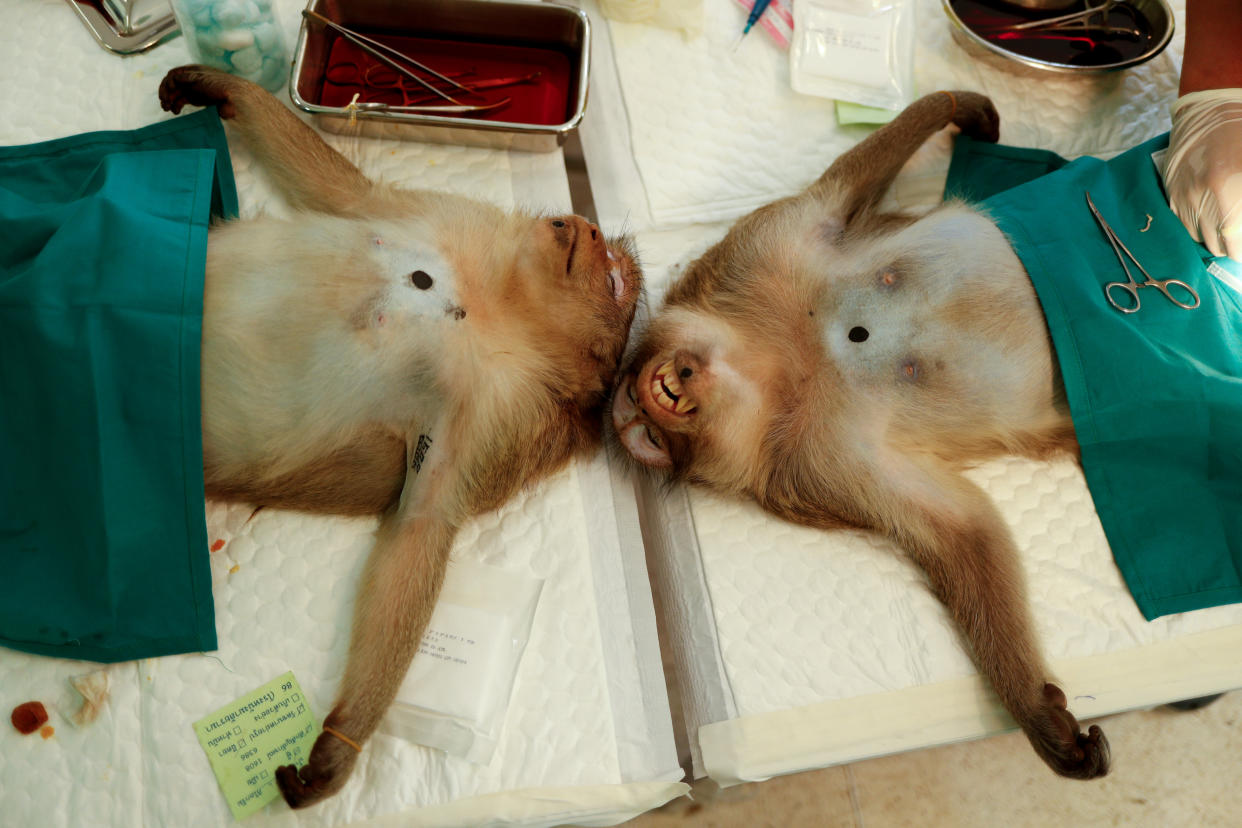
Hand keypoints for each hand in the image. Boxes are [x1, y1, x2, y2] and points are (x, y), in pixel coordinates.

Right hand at [1164, 88, 1241, 259]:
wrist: (1209, 112)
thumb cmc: (1240, 135)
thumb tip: (1239, 232)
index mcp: (1227, 187)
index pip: (1234, 239)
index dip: (1240, 252)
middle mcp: (1201, 196)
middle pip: (1217, 245)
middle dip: (1231, 248)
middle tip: (1238, 243)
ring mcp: (1183, 197)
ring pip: (1199, 239)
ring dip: (1214, 241)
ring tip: (1226, 233)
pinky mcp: (1171, 195)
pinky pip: (1183, 226)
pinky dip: (1198, 230)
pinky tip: (1209, 223)